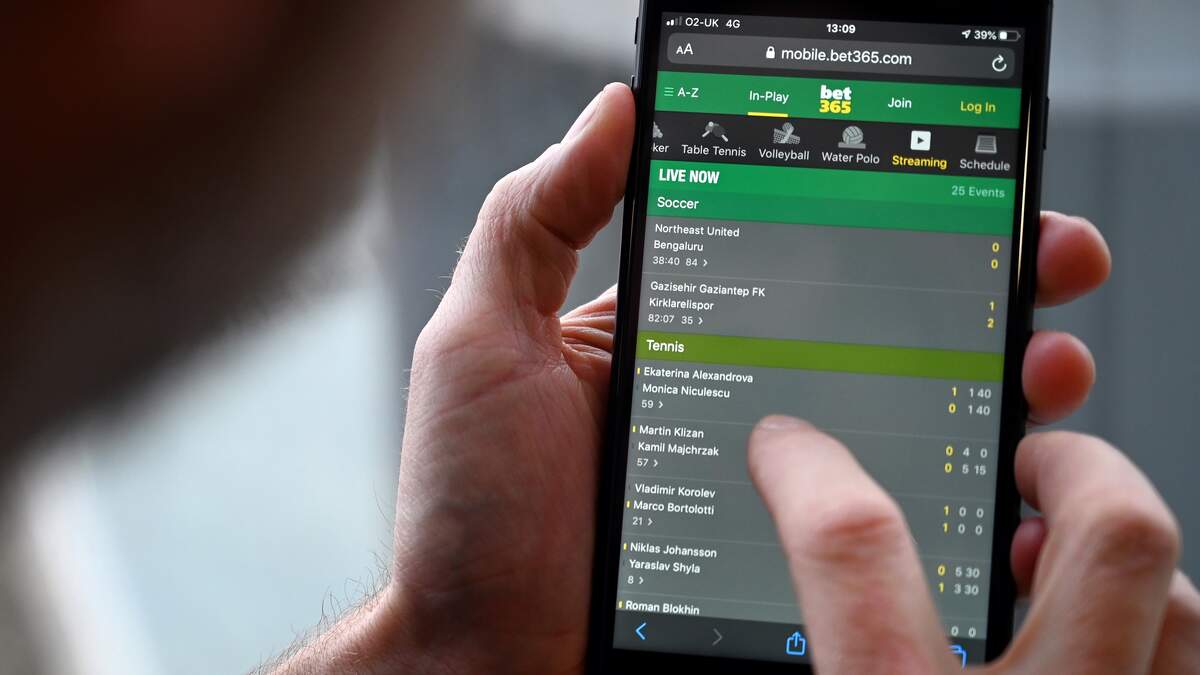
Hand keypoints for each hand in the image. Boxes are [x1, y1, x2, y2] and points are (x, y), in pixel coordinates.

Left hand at [269, 83, 1115, 673]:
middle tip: (1051, 262)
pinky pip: (890, 526)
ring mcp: (771, 485)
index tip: (970, 189)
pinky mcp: (789, 564)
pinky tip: (1002, 480)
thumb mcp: (484, 341)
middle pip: (875, 330)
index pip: (799, 256)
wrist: (480, 660)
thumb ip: (537, 222)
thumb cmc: (470, 508)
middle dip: (974, 289)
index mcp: (678, 337)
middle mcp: (737, 399)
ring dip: (989, 384)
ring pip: (903, 420)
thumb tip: (616, 107)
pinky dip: (956, 498)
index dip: (884, 216)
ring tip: (1047, 366)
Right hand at [749, 419, 1198, 672]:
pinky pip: (1187, 668)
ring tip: (1053, 546)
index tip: (788, 446)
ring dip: (1117, 554)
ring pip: (1180, 603)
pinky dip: (1151, 633)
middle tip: (1027, 450)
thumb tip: (685, 637)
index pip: (853, 548)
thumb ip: (797, 647)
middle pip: (1110, 535)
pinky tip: (1101, 642)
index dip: (812, 470)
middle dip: (1073, 462)